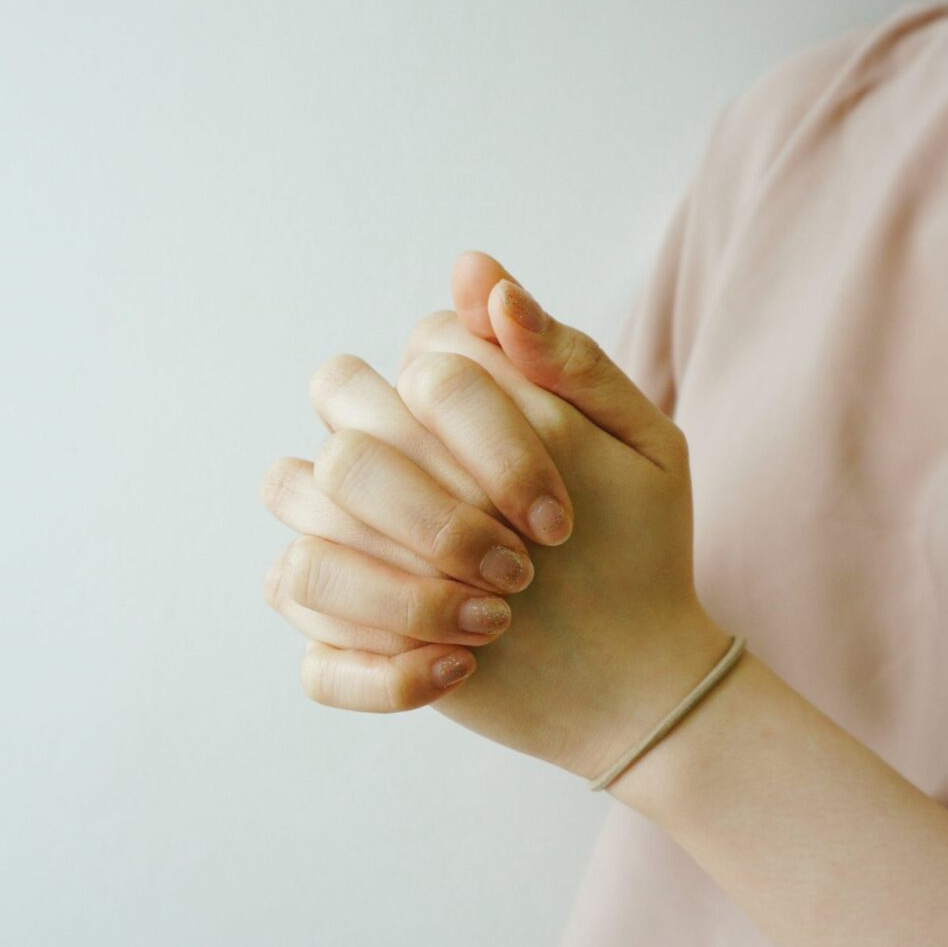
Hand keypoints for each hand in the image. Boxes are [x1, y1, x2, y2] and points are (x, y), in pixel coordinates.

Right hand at [261, 254, 732, 780]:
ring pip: (305, 560)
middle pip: (342, 458)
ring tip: (494, 623)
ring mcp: (348, 562)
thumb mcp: (637, 444)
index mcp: (435, 406)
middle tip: (522, 569)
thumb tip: (477, 273)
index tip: (559, 516)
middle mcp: (375, 472)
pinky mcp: (343, 649)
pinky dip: (381, 673)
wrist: (642, 670)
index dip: (485, 442)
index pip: (416, 373)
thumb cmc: (637, 543)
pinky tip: (458, 672)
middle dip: (434, 519)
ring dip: (402, 598)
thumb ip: (564, 356)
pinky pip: (313, 661)